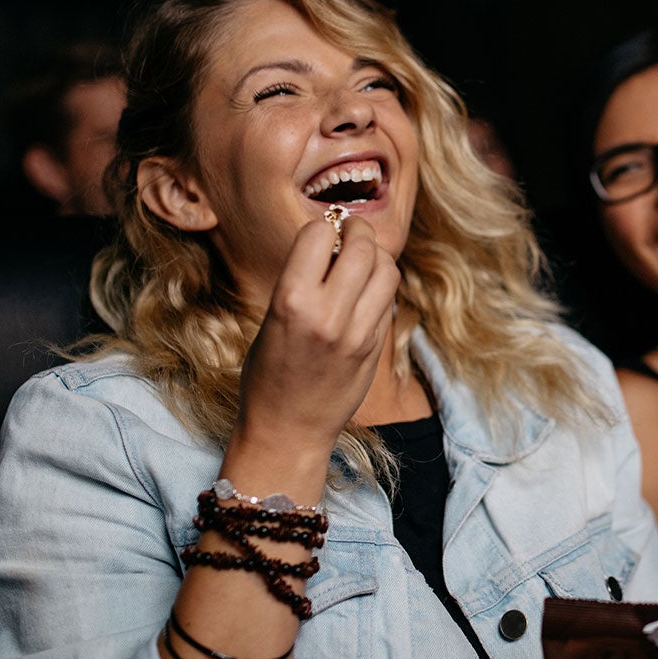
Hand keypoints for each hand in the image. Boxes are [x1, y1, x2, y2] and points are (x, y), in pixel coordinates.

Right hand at [234, 215, 400, 465]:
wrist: (288, 430)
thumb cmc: (268, 373)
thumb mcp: (272, 318)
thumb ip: (303, 280)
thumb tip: (333, 240)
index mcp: (291, 302)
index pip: (318, 233)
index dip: (321, 228)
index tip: (322, 234)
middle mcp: (328, 315)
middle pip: (362, 246)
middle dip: (357, 231)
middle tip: (350, 234)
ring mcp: (358, 333)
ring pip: (387, 269)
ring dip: (376, 257)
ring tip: (362, 262)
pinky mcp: (376, 348)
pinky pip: (389, 299)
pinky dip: (381, 287)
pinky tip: (365, 294)